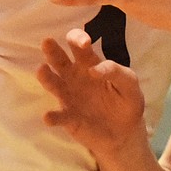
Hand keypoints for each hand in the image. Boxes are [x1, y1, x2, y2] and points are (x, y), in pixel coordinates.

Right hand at [37, 28, 145, 155]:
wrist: (126, 132)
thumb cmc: (126, 101)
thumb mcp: (129, 83)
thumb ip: (116, 71)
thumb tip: (94, 69)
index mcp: (89, 62)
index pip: (77, 44)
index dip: (78, 38)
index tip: (84, 43)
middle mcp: (73, 76)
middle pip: (58, 59)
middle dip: (52, 50)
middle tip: (48, 42)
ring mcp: (68, 96)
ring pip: (52, 83)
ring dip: (45, 77)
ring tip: (41, 70)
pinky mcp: (68, 118)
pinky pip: (58, 116)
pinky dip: (53, 117)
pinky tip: (49, 117)